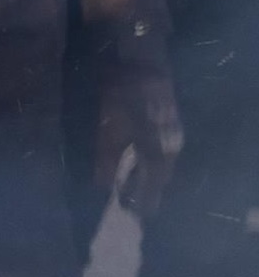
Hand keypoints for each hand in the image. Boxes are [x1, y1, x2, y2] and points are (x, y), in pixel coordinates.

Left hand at [97, 65, 186, 217]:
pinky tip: (138, 165)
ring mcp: (174, 135)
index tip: (132, 214)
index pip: (152, 186)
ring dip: (148, 179)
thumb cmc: (121, 95)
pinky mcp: (171, 124)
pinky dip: (151, 164)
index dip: (142, 200)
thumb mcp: (108, 129)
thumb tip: (102, 187)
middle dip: (146, 192)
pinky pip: (163, 154)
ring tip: (131, 189)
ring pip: (163, 166)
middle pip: (160, 178)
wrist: (142, 62)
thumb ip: (106, 159)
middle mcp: (172, 147)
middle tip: (131, 206)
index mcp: (158, 152)